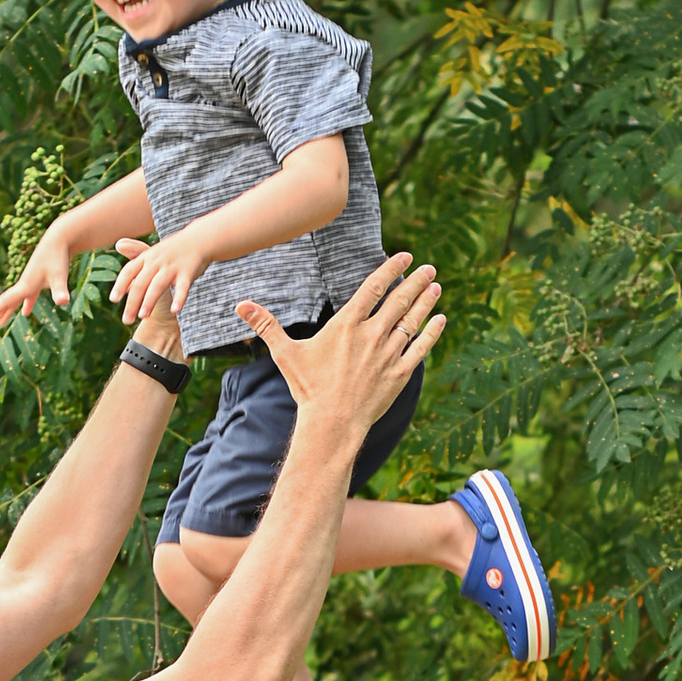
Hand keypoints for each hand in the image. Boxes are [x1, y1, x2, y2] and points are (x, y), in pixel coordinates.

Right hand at [0, 219, 78, 332]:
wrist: (59, 238)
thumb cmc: (58, 256)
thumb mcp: (60, 275)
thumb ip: (60, 290)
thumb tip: (63, 302)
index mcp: (26, 285)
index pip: (6, 300)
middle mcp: (24, 284)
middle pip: (6, 302)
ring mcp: (31, 282)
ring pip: (15, 300)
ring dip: (7, 312)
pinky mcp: (39, 280)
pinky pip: (29, 296)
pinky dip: (27, 304)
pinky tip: (26, 313)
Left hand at [113, 240, 186, 364]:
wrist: (200, 239)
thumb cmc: (172, 251)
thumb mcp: (152, 254)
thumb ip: (136, 272)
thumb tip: (124, 288)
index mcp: (146, 257)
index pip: (128, 271)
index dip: (120, 285)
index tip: (113, 300)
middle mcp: (156, 261)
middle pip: (140, 282)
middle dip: (132, 302)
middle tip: (126, 320)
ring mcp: (172, 266)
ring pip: (157, 284)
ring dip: (149, 300)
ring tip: (143, 316)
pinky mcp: (188, 271)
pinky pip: (183, 287)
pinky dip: (179, 298)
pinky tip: (175, 310)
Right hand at [235, 253, 442, 441]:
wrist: (332, 423)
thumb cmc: (308, 388)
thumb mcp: (285, 354)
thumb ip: (267, 325)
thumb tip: (241, 305)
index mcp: (347, 325)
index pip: (374, 287)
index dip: (391, 269)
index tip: (405, 256)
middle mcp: (372, 335)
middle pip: (399, 300)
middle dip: (416, 281)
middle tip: (428, 268)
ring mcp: (388, 354)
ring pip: (413, 320)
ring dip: (426, 301)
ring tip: (435, 287)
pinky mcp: (400, 373)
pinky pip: (421, 348)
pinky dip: (432, 332)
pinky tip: (440, 319)